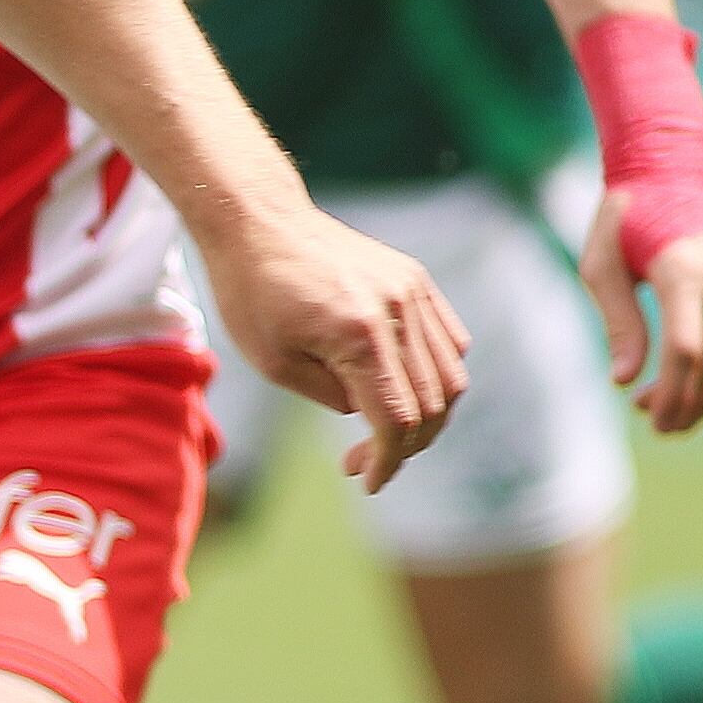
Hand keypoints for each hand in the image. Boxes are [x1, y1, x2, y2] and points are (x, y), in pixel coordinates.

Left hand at [198, 202, 468, 490]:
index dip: (388, 461)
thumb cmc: (252, 293)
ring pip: (450, 375)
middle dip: (404, 447)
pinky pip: (449, 341)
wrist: (258, 221)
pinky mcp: (415, 279)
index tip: (367, 481)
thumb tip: (369, 415)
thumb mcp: (274, 364)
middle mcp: (397, 310)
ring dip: (427, 416)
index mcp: (359, 335)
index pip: (397, 420)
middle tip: (364, 462)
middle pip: (432, 404)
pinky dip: (436, 376)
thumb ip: (332, 397)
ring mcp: (412, 290)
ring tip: (383, 429)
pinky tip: (399, 388)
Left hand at [581, 197, 702, 433]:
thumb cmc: (623, 220)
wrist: (672, 167)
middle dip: (689, 403)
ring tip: (682, 413)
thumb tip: (625, 381)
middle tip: (661, 425)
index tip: (653, 422)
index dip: (672, 395)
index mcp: (683, 267)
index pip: (687, 350)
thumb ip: (619, 324)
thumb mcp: (601, 268)